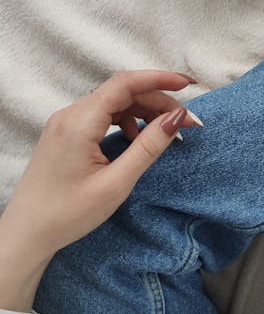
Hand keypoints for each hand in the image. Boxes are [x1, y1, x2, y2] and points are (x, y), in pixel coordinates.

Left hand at [0, 70, 201, 310]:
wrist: (26, 235)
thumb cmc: (68, 214)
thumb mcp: (116, 183)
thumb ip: (148, 147)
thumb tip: (176, 117)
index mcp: (79, 122)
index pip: (124, 84)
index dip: (159, 78)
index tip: (188, 84)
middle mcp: (70, 114)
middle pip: (122, 92)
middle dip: (157, 100)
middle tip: (186, 122)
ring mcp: (66, 123)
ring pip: (114, 102)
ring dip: (144, 110)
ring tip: (166, 130)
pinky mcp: (66, 133)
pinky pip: (103, 114)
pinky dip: (128, 119)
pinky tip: (137, 138)